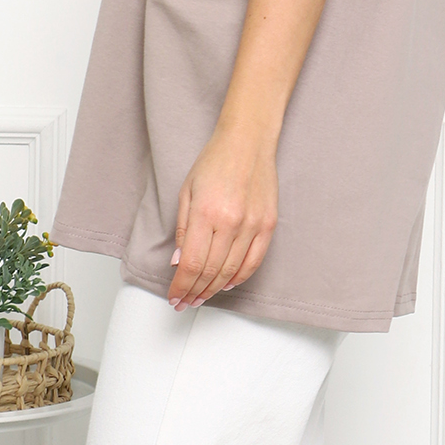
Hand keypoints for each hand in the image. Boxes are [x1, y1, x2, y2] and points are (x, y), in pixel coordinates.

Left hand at [167, 124, 277, 307]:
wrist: (248, 143)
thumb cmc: (215, 162)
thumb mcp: (187, 192)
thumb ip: (184, 230)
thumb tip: (180, 263)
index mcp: (206, 213)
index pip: (192, 264)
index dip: (181, 286)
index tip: (175, 297)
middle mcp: (231, 222)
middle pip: (211, 272)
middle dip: (195, 292)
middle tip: (185, 302)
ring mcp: (253, 225)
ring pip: (232, 271)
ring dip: (214, 289)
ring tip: (201, 297)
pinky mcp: (268, 225)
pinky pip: (254, 261)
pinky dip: (239, 277)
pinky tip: (227, 284)